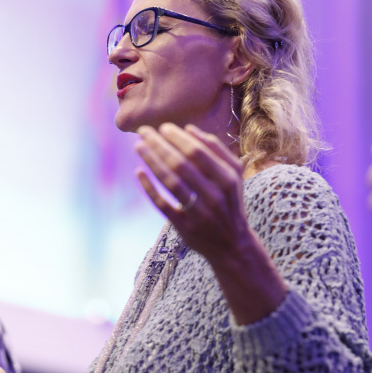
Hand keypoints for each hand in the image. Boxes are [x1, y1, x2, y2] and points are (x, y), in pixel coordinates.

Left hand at [135, 122, 247, 263]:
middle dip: (159, 145)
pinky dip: (149, 188)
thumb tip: (190, 129)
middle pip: (181, 164)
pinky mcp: (185, 227)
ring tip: (138, 146)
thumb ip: (217, 150)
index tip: (162, 127)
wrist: (232, 245)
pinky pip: (163, 204)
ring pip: (170, 182)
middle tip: (143, 131)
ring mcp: (199, 213)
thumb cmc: (229, 202)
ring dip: (152, 161)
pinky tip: (139, 172)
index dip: (178, 138)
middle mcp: (214, 196)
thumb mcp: (233, 176)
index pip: (197, 152)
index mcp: (228, 179)